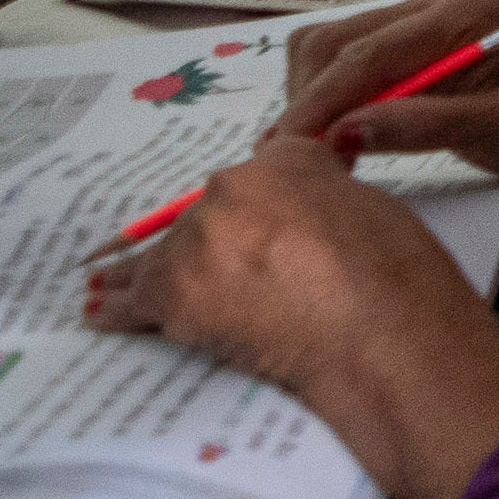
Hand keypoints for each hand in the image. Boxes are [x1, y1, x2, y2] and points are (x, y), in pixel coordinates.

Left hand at [86, 133, 498, 498]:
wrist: (381, 337)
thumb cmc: (398, 279)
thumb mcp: (373, 209)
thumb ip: (325, 196)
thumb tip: (304, 216)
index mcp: (283, 161)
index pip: (255, 179)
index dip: (258, 217)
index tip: (258, 239)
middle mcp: (227, 190)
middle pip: (204, 217)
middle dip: (212, 246)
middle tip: (233, 281)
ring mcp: (195, 242)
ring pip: (163, 256)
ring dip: (152, 274)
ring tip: (123, 286)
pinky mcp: (173, 295)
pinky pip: (133, 301)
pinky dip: (117, 309)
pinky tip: (99, 311)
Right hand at [284, 0, 498, 183]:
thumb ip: (426, 125)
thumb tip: (343, 132)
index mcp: (468, 9)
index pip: (370, 51)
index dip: (322, 101)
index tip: (286, 147)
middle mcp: (440, 0)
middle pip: (338, 39)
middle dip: (309, 97)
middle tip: (291, 157)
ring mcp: (427, 18)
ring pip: (336, 47)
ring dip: (315, 96)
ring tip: (311, 151)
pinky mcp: (419, 42)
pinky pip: (356, 61)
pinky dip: (334, 97)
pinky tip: (335, 136)